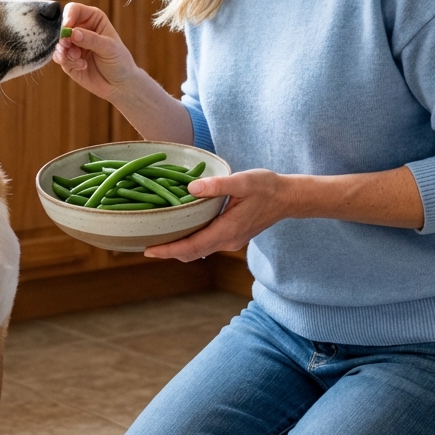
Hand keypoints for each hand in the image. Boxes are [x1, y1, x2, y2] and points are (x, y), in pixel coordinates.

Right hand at [53, 3, 138, 102]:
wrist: (119, 85)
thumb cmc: (119, 61)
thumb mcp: (109, 48)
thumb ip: (91, 39)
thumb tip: (72, 33)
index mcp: (93, 19)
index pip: (74, 10)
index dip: (68, 16)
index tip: (67, 27)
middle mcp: (80, 30)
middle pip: (62, 26)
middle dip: (64, 38)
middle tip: (69, 46)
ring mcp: (73, 45)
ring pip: (59, 43)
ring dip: (65, 51)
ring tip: (78, 58)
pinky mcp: (68, 60)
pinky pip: (59, 57)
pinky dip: (67, 62)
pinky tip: (82, 66)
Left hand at [143, 169, 288, 261]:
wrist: (288, 197)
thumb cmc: (266, 187)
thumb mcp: (242, 181)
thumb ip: (217, 186)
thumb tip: (191, 189)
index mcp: (227, 230)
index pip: (192, 246)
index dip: (169, 250)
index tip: (148, 251)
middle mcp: (228, 240)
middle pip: (192, 253)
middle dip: (169, 252)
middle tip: (145, 245)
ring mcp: (231, 240)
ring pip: (199, 251)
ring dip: (179, 249)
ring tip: (159, 240)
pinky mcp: (234, 236)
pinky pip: (207, 244)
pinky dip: (191, 243)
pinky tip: (182, 232)